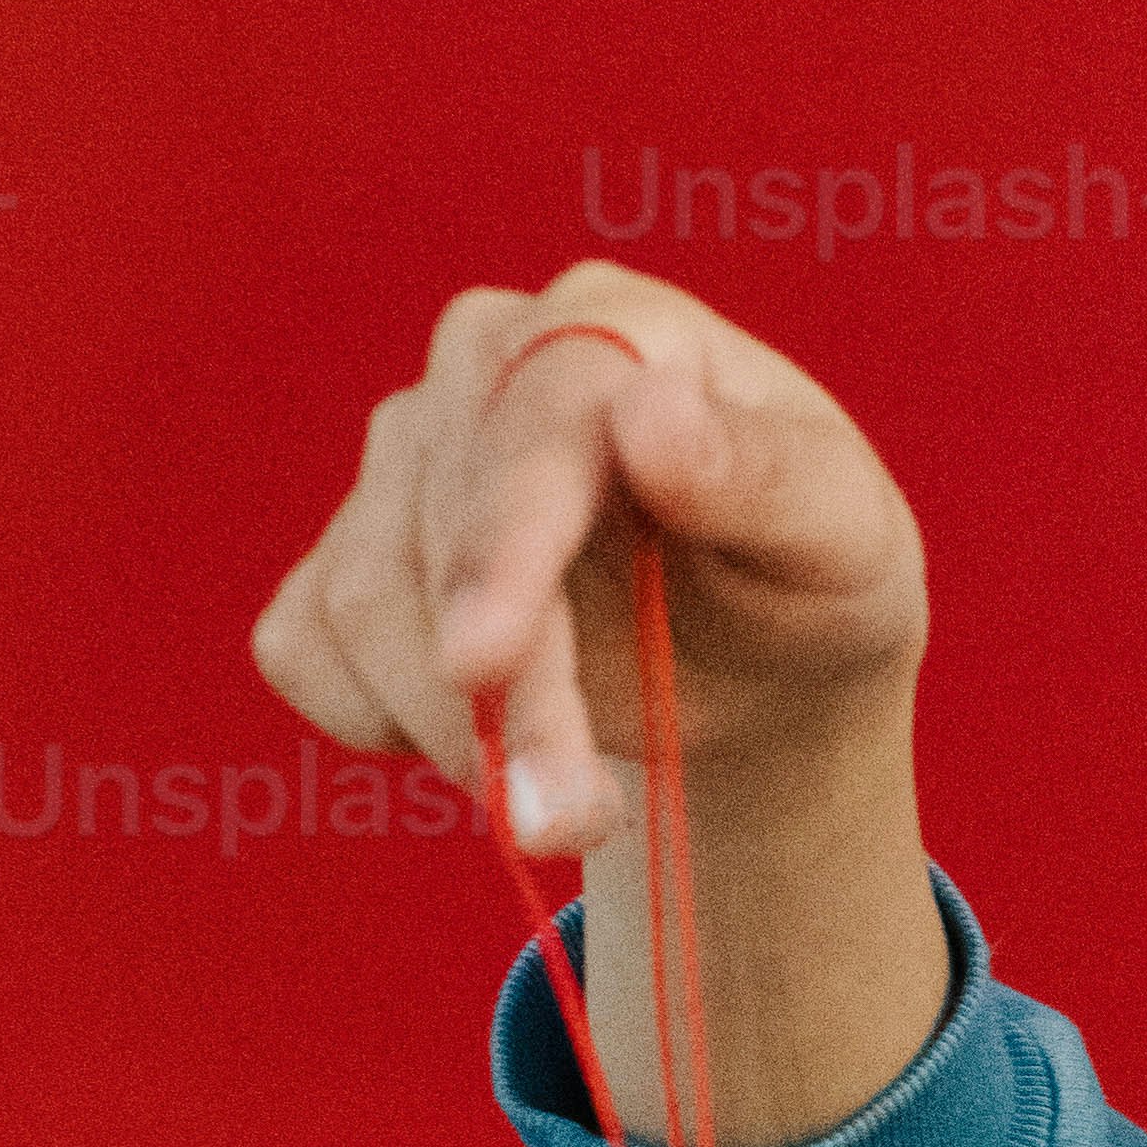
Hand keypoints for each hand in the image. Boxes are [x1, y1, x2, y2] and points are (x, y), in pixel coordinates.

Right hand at [255, 267, 948, 1146]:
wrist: (760, 659)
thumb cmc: (811, 575)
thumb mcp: (843, 537)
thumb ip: (766, 478)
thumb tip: (649, 412)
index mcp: (613, 325)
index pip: (535, 415)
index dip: (504, 542)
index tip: (484, 661)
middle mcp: (484, 365)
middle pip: (442, 530)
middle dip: (510, 695)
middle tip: (577, 821)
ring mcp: (402, 457)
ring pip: (361, 599)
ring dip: (456, 733)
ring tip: (576, 800)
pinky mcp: (344, 553)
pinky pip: (304, 647)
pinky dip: (380, 725)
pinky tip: (489, 742)